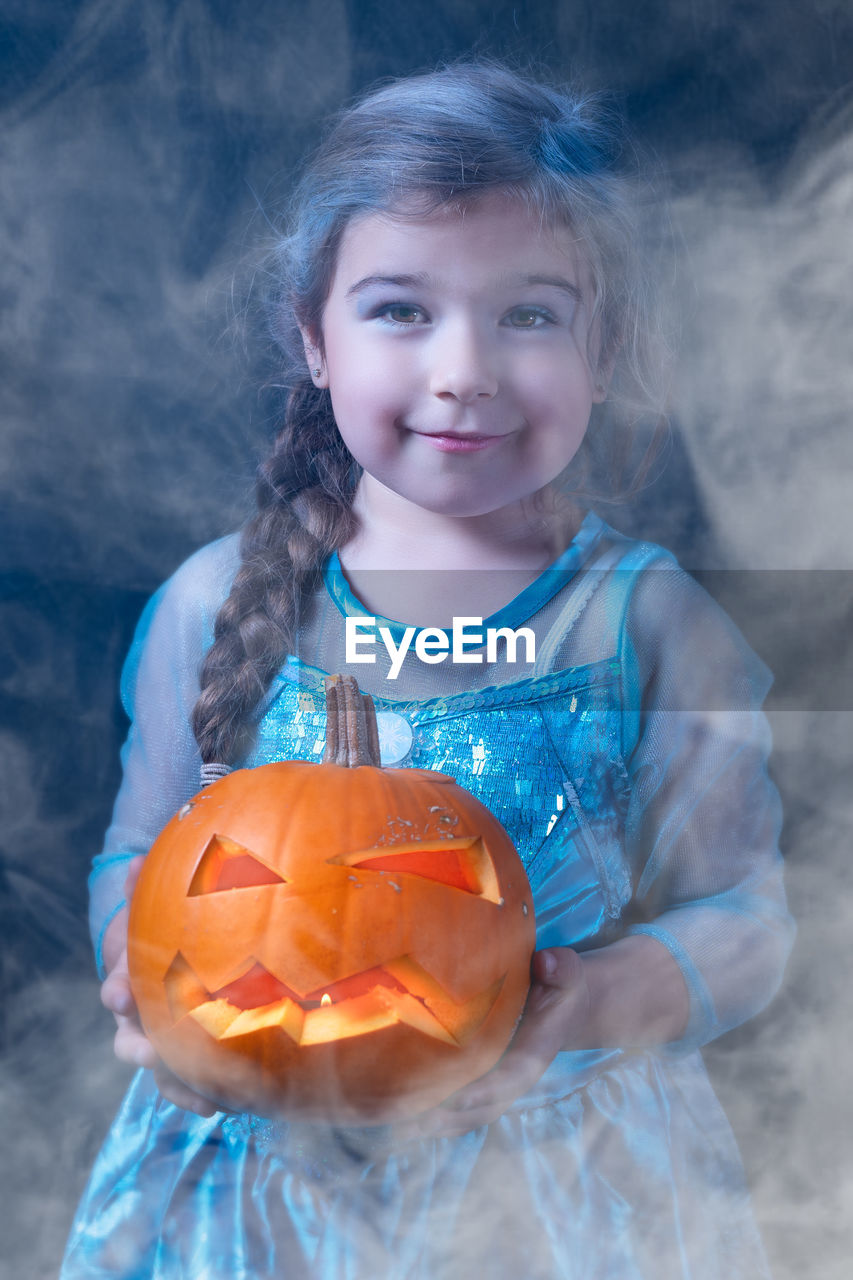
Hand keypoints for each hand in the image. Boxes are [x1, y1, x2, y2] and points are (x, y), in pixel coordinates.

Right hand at [100, 857, 217, 1116]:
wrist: (186, 946)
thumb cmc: (168, 922)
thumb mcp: (158, 901)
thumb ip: (148, 883)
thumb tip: (135, 862)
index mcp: (131, 980)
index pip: (118, 988)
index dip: (119, 990)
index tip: (120, 994)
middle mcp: (141, 1017)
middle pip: (131, 1040)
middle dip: (140, 1047)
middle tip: (152, 1051)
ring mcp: (165, 1040)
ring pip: (161, 1070)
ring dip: (177, 1082)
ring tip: (203, 1097)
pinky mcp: (193, 1055)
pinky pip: (193, 1082)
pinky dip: (204, 1093)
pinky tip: (225, 1102)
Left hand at [397, 947, 590, 1139]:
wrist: (564, 1007)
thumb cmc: (559, 985)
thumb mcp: (566, 972)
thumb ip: (559, 968)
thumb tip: (545, 962)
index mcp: (535, 1053)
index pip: (511, 1077)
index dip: (486, 1089)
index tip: (457, 1096)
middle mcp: (514, 1077)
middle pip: (482, 1108)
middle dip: (447, 1116)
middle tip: (409, 1117)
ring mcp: (497, 1085)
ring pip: (466, 1116)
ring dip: (432, 1123)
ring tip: (395, 1124)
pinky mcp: (481, 1083)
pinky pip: (456, 1109)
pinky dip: (430, 1117)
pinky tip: (398, 1118)